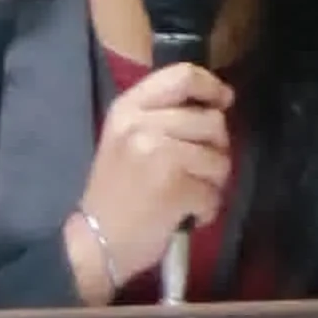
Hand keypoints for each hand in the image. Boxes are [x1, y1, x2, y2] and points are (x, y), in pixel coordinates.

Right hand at [74, 61, 230, 293]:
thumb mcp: (127, 139)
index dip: (211, 86)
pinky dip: (206, 210)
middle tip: (199, 171)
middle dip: (217, 150)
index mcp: (128, 108)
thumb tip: (216, 108)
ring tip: (189, 196)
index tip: (223, 101)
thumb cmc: (116, 193)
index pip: (181, 76)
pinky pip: (214, 194)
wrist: (94, 242)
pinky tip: (185, 216)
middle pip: (212, 121)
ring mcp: (159, 154)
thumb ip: (163, 117)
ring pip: (220, 159)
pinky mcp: (174, 186)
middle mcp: (141, 124)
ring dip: (213, 184)